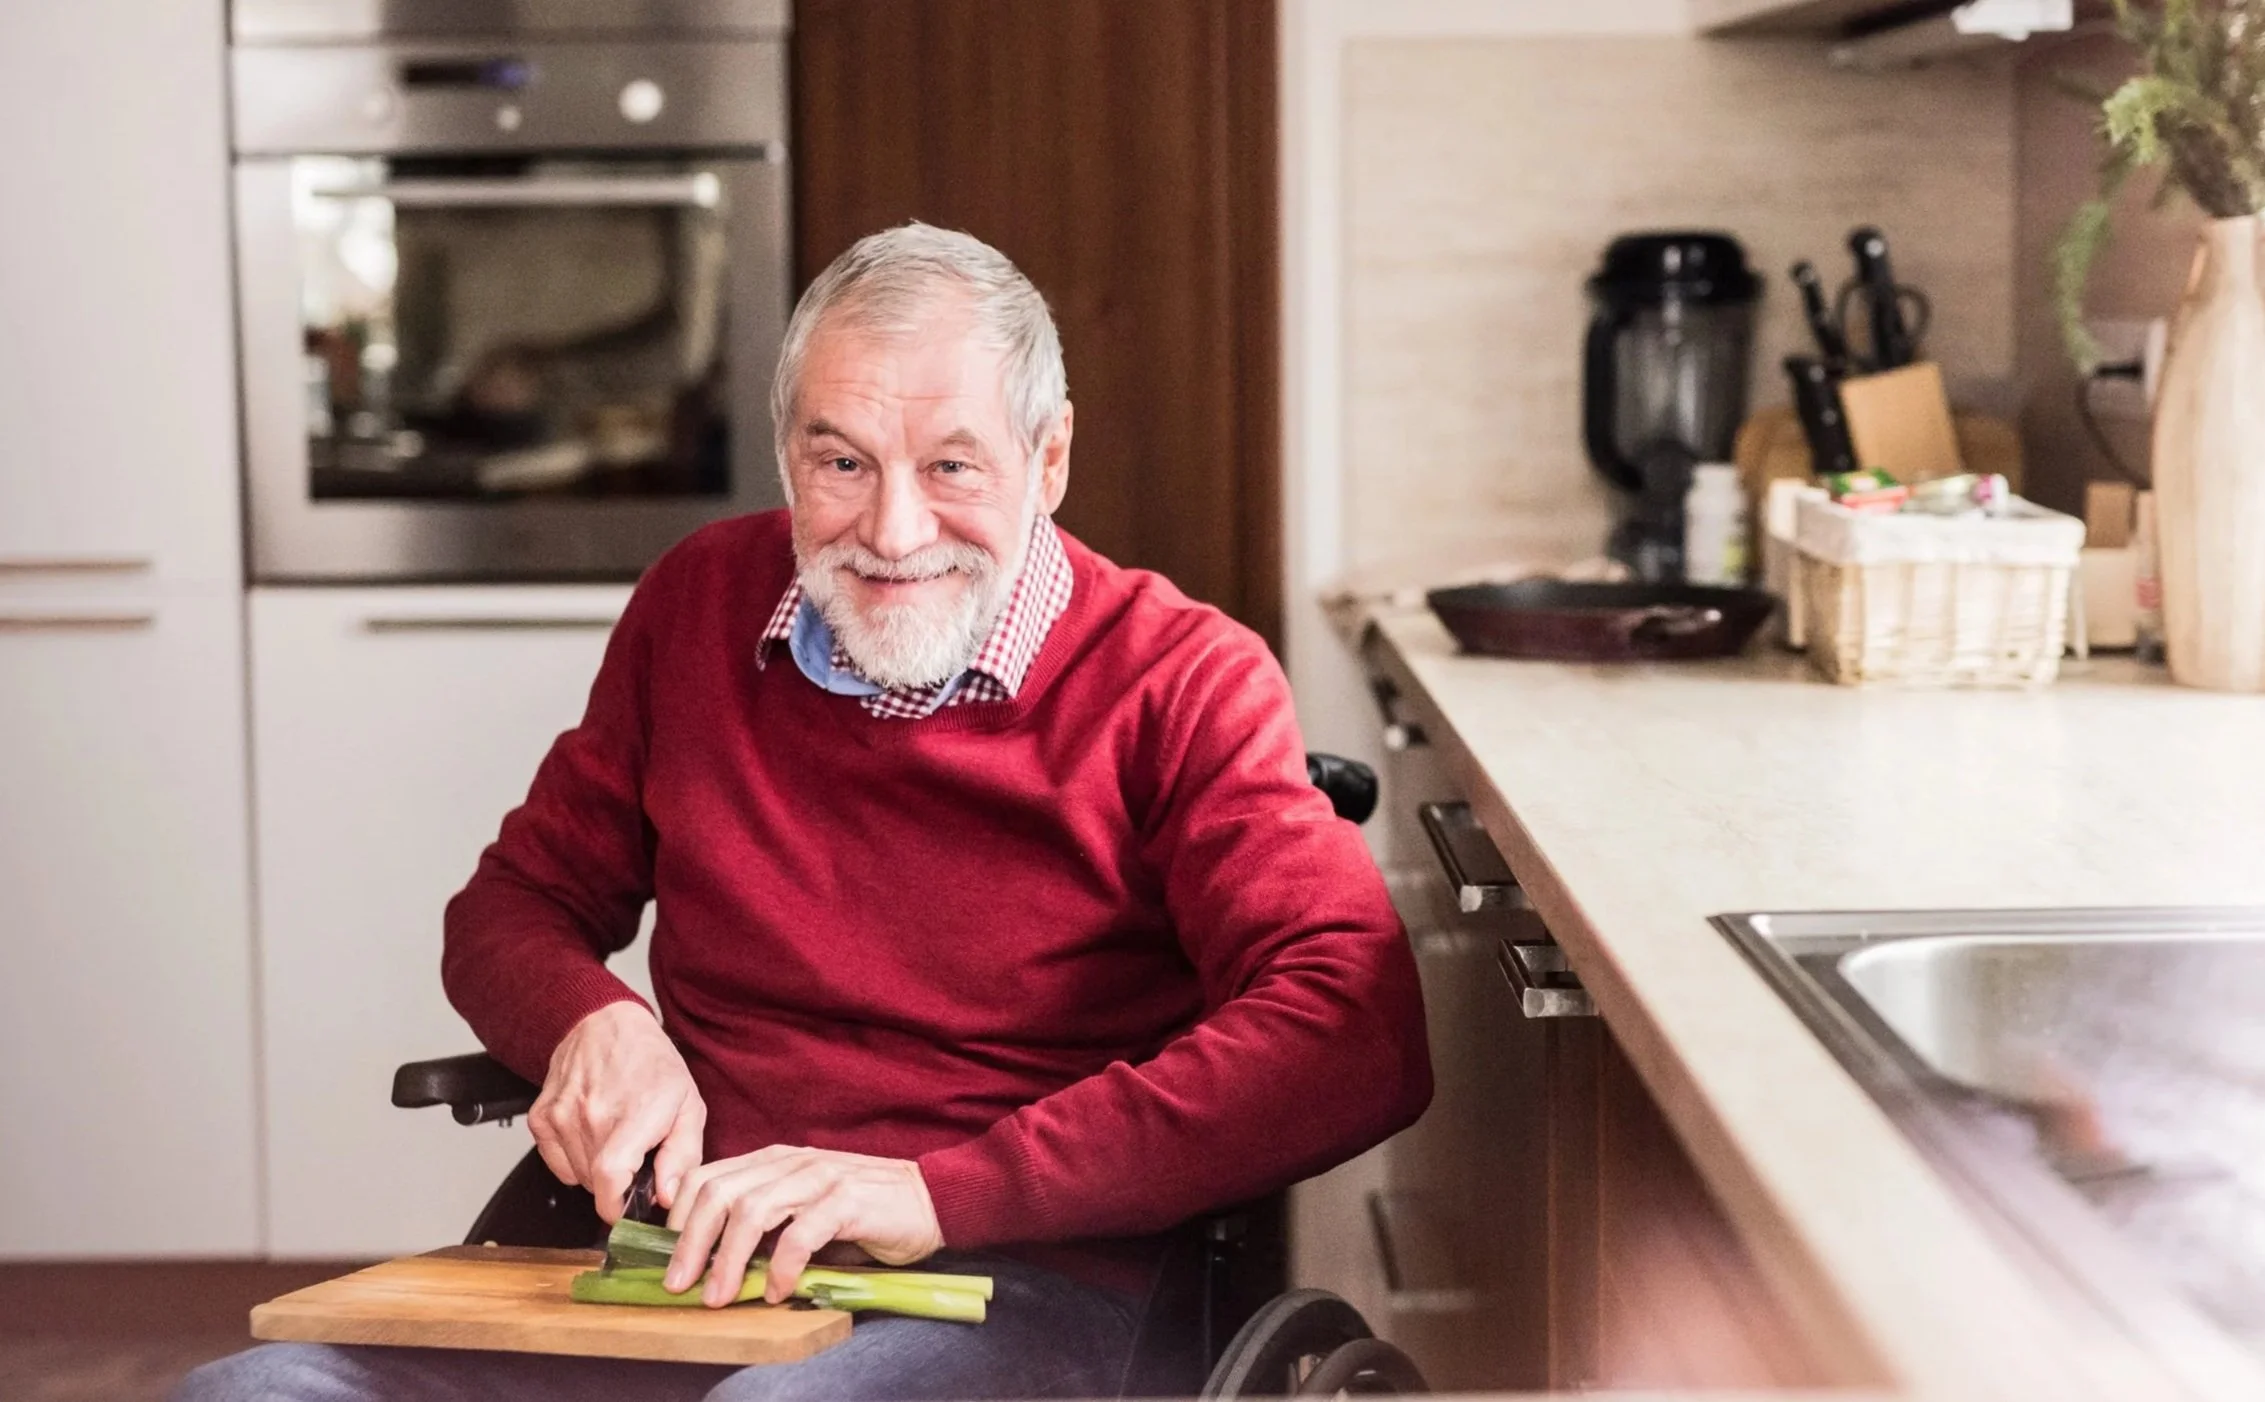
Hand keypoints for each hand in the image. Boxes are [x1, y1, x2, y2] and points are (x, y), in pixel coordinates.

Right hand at [529, 1001, 705, 1223]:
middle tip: (634, 1159)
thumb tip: (667, 1196)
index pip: (609, 1179)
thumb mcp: (688, 1106)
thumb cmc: (651, 1063)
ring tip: (614, 1138)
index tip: (626, 1210)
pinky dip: (573, 1160)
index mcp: (632, 1114)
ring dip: (596, 1171)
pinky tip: (591, 1134)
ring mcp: (560, 1115)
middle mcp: (590, 1115)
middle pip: (595, 1183)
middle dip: (617, 1184)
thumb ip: (682, 1156)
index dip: (615, 1207)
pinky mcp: (540, 1116)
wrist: (605, 1023)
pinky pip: (555, 1163)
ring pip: (575, 1176)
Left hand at [663, 1146, 943, 1307]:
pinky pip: (802, 1233)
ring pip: (753, 1211)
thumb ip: (770, 1221)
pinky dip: (782, 1266)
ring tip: (720, 1295)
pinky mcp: (849, 1200)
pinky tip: (778, 1291)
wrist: (934, 1199)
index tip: (667, 1257)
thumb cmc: (868, 1210)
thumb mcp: (807, 1207)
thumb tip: (715, 1262)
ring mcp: (822, 1177)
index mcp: (776, 1160)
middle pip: (721, 1192)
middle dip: (691, 1241)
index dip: (680, 1217)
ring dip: (729, 1258)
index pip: (709, 1177)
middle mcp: (793, 1162)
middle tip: (679, 1284)